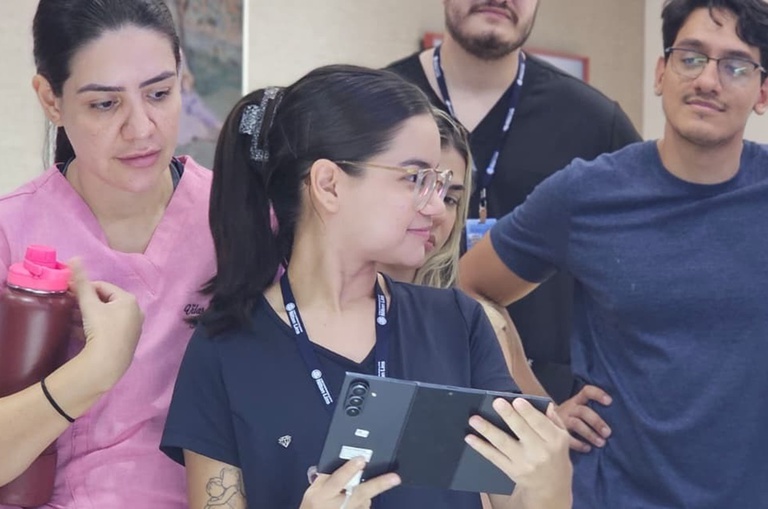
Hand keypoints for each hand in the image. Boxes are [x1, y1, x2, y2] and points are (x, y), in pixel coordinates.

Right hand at [68, 259, 143, 390]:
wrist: (107, 363)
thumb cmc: (101, 329)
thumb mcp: (89, 304)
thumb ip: (82, 282)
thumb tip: (74, 259)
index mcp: (129, 300)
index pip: (104, 287)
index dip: (86, 288)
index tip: (71, 293)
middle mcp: (135, 312)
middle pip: (106, 302)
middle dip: (86, 303)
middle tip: (69, 306)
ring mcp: (132, 328)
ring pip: (106, 316)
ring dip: (88, 316)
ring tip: (72, 319)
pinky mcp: (126, 342)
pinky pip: (109, 329)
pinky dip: (95, 328)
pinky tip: (81, 332)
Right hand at [299, 458, 399, 508]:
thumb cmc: (313, 507)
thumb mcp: (313, 490)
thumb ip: (326, 476)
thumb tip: (343, 461)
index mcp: (324, 494)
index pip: (338, 480)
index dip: (349, 470)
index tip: (361, 459)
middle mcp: (339, 505)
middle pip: (361, 492)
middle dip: (378, 484)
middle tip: (394, 478)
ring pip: (366, 499)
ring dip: (368, 492)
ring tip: (374, 484)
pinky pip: (365, 506)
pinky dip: (364, 501)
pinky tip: (356, 500)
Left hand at [466, 399, 571, 503]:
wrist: (552, 486)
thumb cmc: (555, 454)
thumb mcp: (563, 437)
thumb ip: (553, 419)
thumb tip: (544, 403)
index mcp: (554, 440)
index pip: (540, 424)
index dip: (528, 412)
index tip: (516, 401)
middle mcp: (540, 452)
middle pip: (521, 431)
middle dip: (508, 416)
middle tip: (496, 402)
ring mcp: (524, 462)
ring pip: (503, 443)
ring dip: (488, 430)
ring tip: (474, 419)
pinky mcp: (511, 471)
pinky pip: (494, 457)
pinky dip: (481, 447)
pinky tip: (470, 438)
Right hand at [556, 385, 611, 452]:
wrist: (543, 423)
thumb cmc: (568, 418)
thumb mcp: (576, 410)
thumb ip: (590, 411)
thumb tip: (615, 418)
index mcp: (576, 401)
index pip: (587, 391)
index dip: (598, 394)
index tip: (609, 401)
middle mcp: (569, 408)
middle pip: (583, 411)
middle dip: (597, 422)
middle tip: (608, 433)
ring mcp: (562, 419)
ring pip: (577, 424)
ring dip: (590, 434)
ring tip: (601, 443)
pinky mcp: (556, 431)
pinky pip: (568, 438)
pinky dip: (578, 444)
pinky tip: (587, 448)